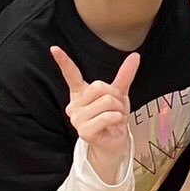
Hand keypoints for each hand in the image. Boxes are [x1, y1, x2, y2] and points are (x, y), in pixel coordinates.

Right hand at [52, 46, 138, 184]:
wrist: (113, 142)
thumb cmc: (112, 117)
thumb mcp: (119, 94)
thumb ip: (124, 75)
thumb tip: (135, 56)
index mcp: (80, 93)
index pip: (71, 75)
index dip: (63, 61)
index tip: (54, 48)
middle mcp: (75, 105)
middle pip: (100, 87)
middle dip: (116, 96)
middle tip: (115, 108)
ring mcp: (77, 119)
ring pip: (106, 102)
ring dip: (119, 110)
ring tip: (115, 118)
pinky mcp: (84, 131)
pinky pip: (107, 116)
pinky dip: (117, 119)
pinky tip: (114, 124)